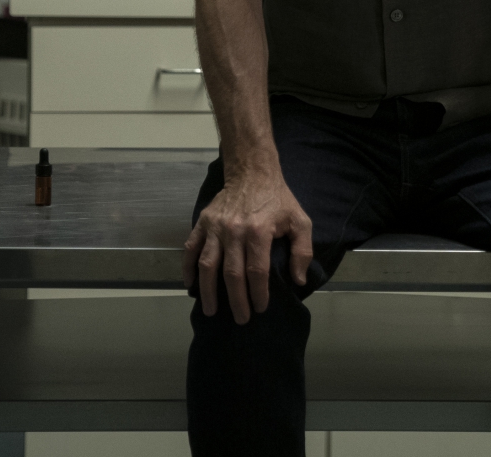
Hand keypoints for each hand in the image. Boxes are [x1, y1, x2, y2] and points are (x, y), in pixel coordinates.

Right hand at [183, 167, 313, 324]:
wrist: (251, 171)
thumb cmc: (277, 199)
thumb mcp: (300, 220)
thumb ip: (302, 251)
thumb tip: (298, 280)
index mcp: (259, 231)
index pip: (256, 271)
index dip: (258, 293)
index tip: (260, 308)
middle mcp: (234, 230)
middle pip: (232, 274)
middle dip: (236, 300)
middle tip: (241, 319)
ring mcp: (215, 227)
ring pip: (207, 265)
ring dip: (208, 291)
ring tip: (211, 310)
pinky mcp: (202, 223)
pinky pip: (191, 249)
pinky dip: (188, 269)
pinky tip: (191, 286)